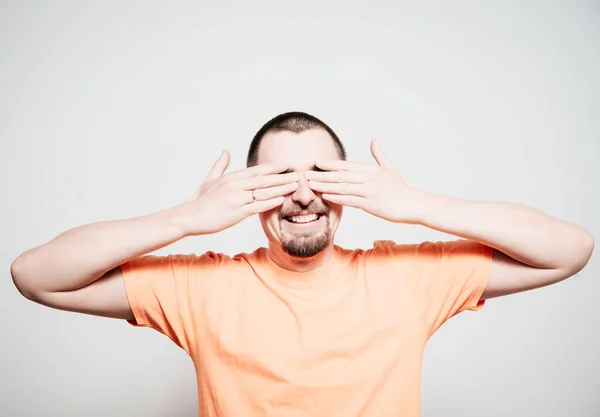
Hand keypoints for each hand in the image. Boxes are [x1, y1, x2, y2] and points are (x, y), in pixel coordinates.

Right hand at [178, 150, 299, 234]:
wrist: (189, 216)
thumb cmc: (200, 200)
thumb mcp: (210, 179)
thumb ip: (220, 165)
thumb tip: (226, 151)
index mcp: (231, 177)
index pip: (256, 170)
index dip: (272, 168)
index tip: (285, 166)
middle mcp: (236, 185)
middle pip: (264, 179)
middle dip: (282, 177)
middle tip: (298, 175)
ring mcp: (237, 198)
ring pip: (263, 192)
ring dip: (281, 188)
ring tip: (295, 186)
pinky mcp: (236, 212)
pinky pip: (257, 206)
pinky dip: (270, 202)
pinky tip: (281, 199)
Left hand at [304, 139, 424, 223]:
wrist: (415, 203)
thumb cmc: (402, 187)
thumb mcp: (391, 167)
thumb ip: (379, 154)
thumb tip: (374, 139)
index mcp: (371, 169)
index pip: (346, 165)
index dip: (329, 164)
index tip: (316, 163)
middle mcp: (368, 178)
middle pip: (340, 175)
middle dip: (321, 175)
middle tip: (306, 174)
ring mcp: (369, 191)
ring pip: (342, 187)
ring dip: (325, 186)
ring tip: (311, 185)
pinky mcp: (371, 204)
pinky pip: (350, 200)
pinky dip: (337, 198)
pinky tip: (326, 197)